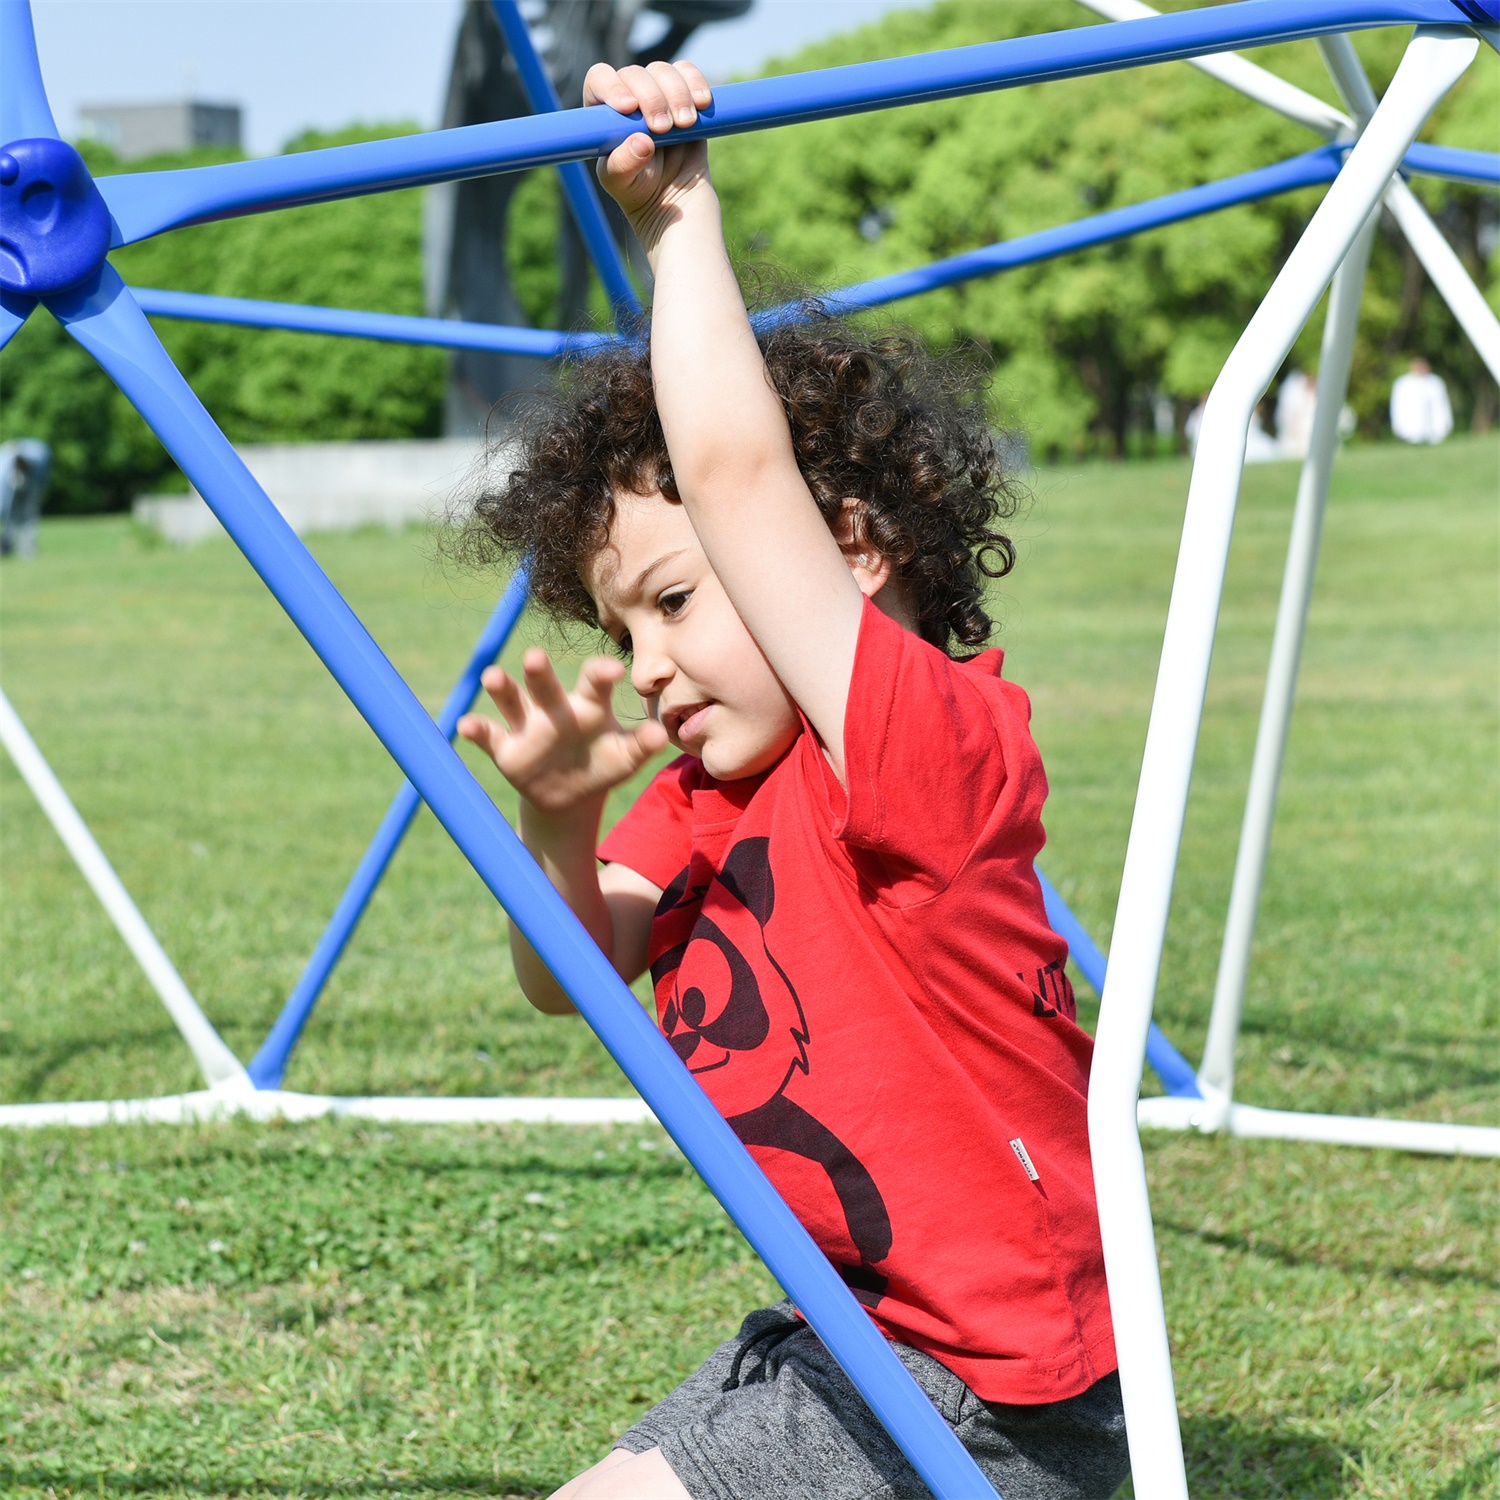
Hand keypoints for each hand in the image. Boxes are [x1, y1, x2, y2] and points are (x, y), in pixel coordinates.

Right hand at [458, 649, 667, 818]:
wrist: (572, 796)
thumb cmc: (604, 765)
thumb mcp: (626, 758)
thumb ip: (640, 745)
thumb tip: (660, 737)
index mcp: (589, 705)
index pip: (594, 683)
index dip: (601, 674)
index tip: (612, 669)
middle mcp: (555, 708)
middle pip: (546, 685)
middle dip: (539, 672)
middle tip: (535, 656)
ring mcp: (528, 726)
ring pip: (512, 701)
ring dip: (502, 689)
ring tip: (492, 677)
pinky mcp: (506, 748)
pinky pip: (489, 736)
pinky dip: (476, 730)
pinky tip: (466, 725)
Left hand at [584, 60, 713, 249]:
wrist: (676, 203)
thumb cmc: (639, 192)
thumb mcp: (622, 184)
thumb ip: (623, 165)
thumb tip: (641, 142)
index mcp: (604, 112)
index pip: (599, 79)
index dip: (611, 86)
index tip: (628, 107)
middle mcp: (629, 98)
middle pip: (635, 74)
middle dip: (651, 97)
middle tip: (662, 128)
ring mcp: (658, 96)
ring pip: (663, 71)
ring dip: (676, 92)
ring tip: (685, 123)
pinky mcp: (685, 98)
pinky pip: (689, 74)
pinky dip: (696, 83)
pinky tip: (701, 104)